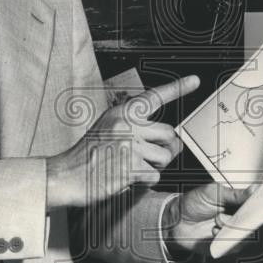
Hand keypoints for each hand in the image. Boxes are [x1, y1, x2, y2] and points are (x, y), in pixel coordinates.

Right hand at [46, 75, 199, 208]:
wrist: (67, 175)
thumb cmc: (89, 156)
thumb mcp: (109, 131)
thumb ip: (137, 130)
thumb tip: (172, 142)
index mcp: (121, 113)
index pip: (154, 97)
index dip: (178, 88)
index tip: (195, 80)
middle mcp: (126, 125)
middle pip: (168, 134)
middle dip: (165, 148)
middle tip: (149, 157)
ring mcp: (129, 145)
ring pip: (164, 156)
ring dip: (154, 166)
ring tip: (132, 167)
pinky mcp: (130, 166)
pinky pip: (154, 175)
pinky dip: (145, 182)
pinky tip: (127, 178)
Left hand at [164, 181, 249, 254]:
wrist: (177, 221)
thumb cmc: (193, 203)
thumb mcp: (213, 192)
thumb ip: (235, 194)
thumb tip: (254, 189)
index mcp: (239, 202)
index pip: (256, 204)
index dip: (258, 204)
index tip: (255, 203)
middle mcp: (239, 217)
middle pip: (254, 220)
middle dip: (243, 217)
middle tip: (230, 213)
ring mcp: (234, 232)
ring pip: (246, 234)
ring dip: (231, 227)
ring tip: (217, 220)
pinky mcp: (228, 245)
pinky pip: (236, 246)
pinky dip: (225, 239)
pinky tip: (214, 231)